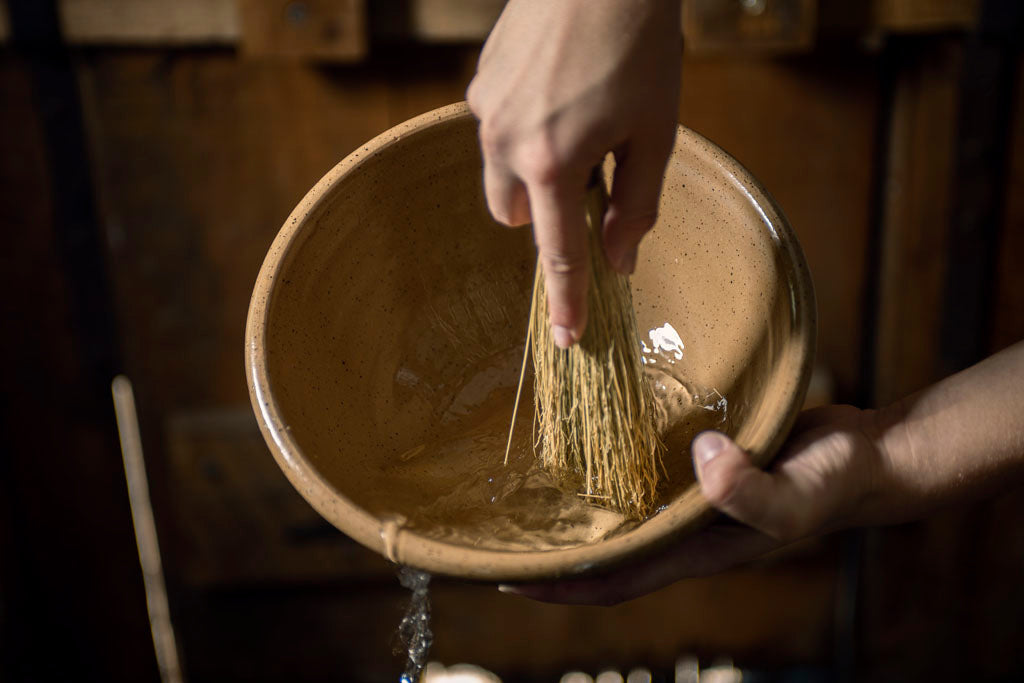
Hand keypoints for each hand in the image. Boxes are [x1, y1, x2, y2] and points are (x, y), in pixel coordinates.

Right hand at [467, 0, 681, 346]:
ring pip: (500, 175)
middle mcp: (504, 143)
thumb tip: (620, 261)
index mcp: (552, 162)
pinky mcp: (480, 82)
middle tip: (590, 180)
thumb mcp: (656, 130)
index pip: (558, 254)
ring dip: (532, 174)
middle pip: (513, 218)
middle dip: (545, 216)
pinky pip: (496, 131)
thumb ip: (637, 203)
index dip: (566, 301)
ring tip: (576, 126)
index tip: (566, 340)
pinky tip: (559, 92)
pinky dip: (523, 133)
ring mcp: (485, 110)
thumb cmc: (640, 43)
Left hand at [500, 405, 881, 604]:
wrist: (864, 456)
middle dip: (554, 554)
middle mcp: (684, 530)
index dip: (560, 586)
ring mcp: (689, 500)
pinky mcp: (698, 466)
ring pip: (620, 516)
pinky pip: (643, 476)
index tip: (506, 578)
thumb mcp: (797, 492)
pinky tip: (588, 445)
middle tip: (500, 534)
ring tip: (526, 493)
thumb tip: (699, 460)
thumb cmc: (832, 481)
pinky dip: (611, 473)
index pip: (614, 580)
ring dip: (577, 514)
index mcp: (697, 549)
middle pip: (605, 555)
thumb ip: (748, 489)